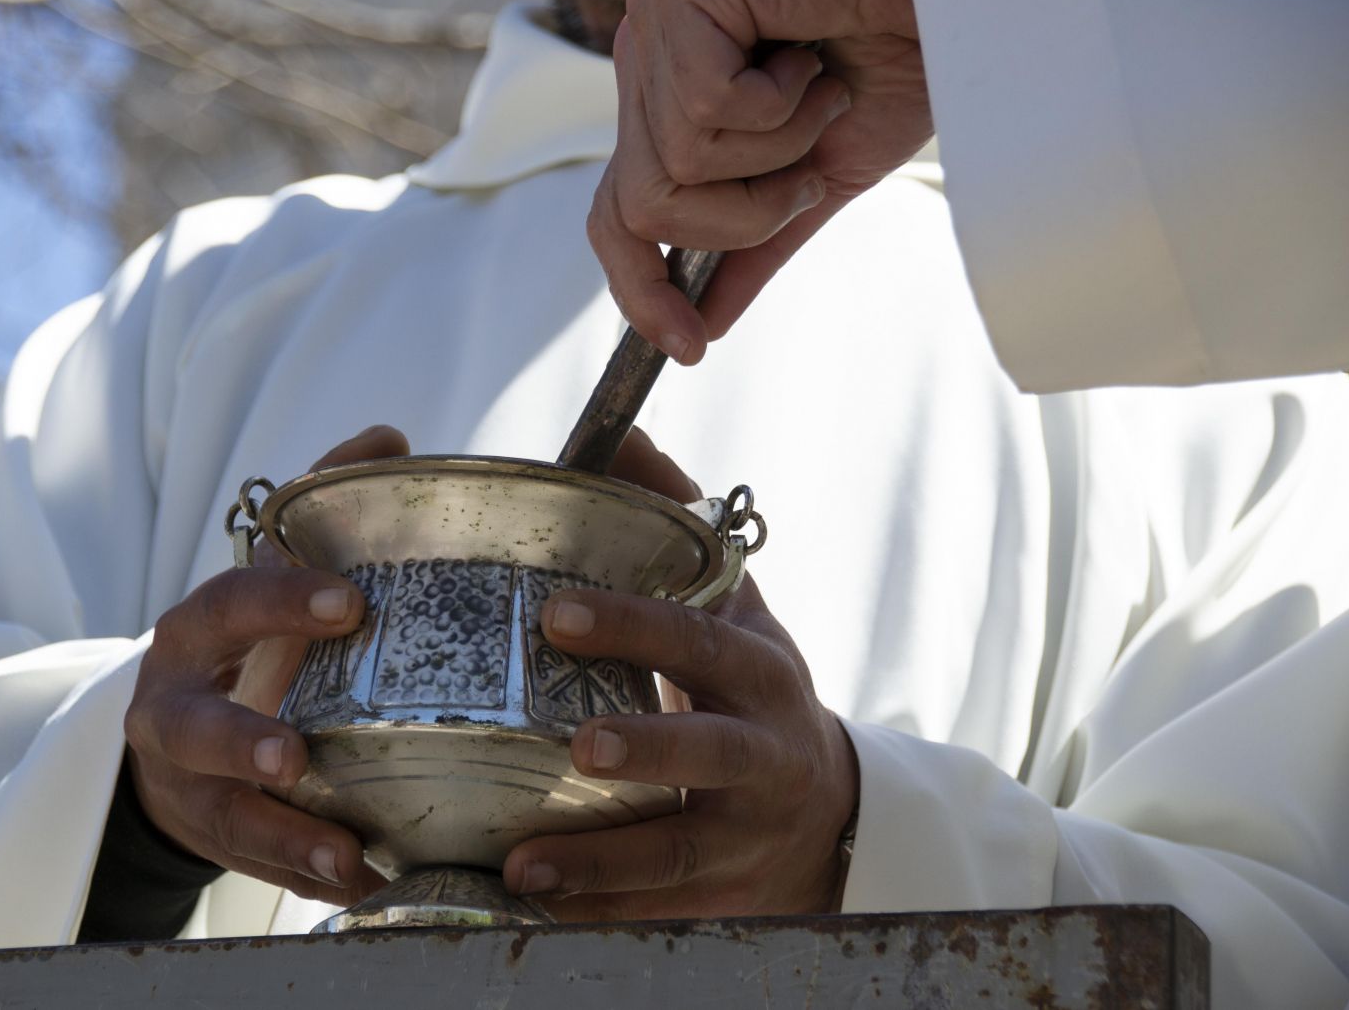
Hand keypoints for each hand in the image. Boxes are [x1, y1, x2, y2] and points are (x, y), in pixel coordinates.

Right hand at [122, 425, 409, 904]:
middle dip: (239, 740)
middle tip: (295, 754)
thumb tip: (388, 439)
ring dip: (280, 833)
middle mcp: (172, 705)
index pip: (228, 604)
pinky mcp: (210, 833)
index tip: (348, 605)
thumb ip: (319, 509)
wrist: (176, 728)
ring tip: (343, 854)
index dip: (279, 602)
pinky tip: (358, 883)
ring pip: (220, 810)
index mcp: (197, 629)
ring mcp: (184, 779)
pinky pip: (251, 860)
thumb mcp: (270, 573)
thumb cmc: (245, 639)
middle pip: (191, 724)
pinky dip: (300, 873)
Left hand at [502, 431, 859, 920]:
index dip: (636, 624)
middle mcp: (763, 748)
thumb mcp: (734, 608)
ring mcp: (747, 829)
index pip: (701, 638)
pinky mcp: (724, 891)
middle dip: (648, 745)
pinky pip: (658, 909)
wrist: (824, 810)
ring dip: (602, 860)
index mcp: (757, 669)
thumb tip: (623, 435)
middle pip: (711, 748)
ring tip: (524, 863)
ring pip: (680, 848)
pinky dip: (596, 912)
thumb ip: (678, 526)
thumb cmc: (750, 689)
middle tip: (577, 747)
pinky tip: (531, 910)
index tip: (557, 614)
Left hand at [588, 0, 929, 362]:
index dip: (640, 287)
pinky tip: (809, 57)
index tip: (688, 347)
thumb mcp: (819, 177)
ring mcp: (655, 19)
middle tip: (809, 171)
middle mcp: (649, 57)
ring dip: (774, 154)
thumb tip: (702, 325)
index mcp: (670, 99)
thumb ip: (754, 245)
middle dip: (742, 217)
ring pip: (674, 165)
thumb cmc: (898, 57)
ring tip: (819, 95)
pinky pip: (703, 108)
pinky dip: (779, 106)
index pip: (618, 212)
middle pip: (643, 206)